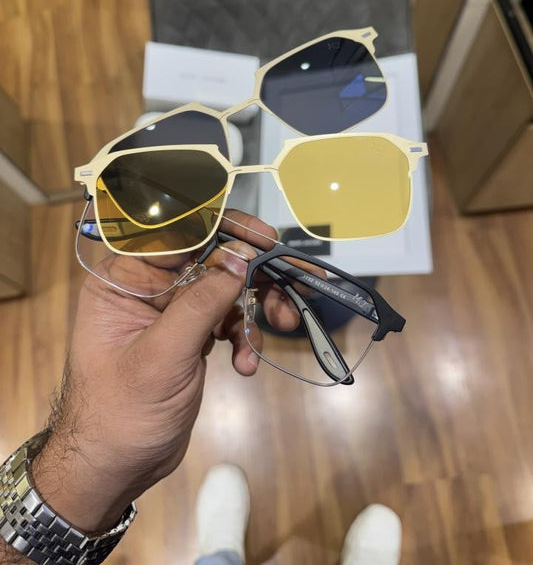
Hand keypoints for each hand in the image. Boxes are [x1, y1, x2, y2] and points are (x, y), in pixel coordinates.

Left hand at [31, 211, 279, 534]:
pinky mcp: (189, 336)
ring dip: (255, 308)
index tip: (265, 238)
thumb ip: (202, 301)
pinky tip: (247, 365)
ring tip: (285, 325)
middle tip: (295, 281)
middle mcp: (147, 287)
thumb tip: (241, 256)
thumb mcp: (163, 354)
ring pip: (224, 290)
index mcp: (125, 278)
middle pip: (209, 260)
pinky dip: (243, 339)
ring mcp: (170, 312)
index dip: (224, 228)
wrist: (115, 468)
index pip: (177, 234)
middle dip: (253, 273)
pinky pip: (225, 321)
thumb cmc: (123, 411)